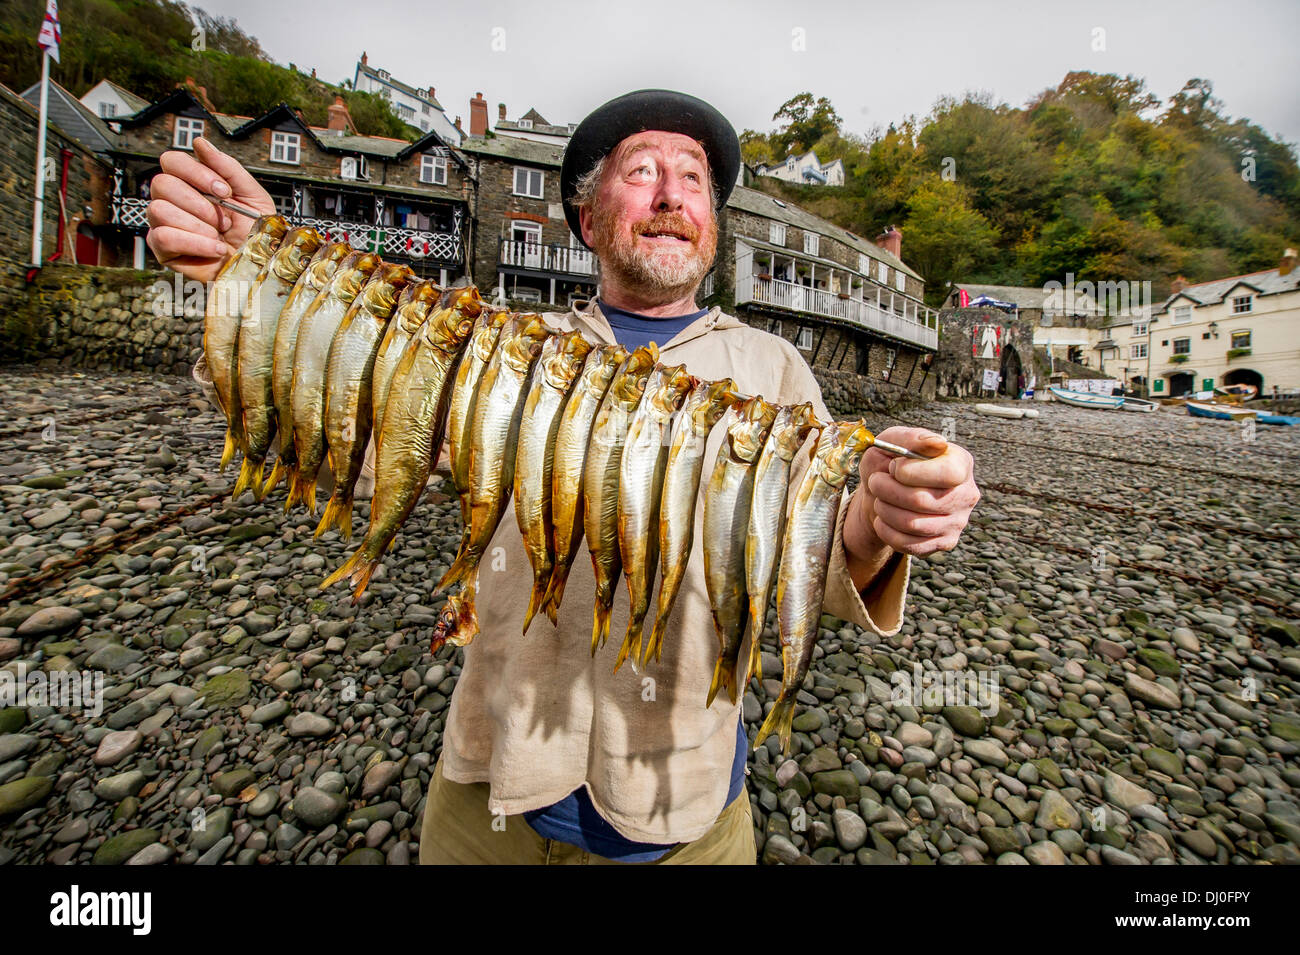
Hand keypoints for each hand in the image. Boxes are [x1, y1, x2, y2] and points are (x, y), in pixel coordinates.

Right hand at [145, 137, 276, 282]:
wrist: (258, 264)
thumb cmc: (253, 231)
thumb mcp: (252, 195)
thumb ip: (227, 167)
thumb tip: (200, 143)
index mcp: (191, 183)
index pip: (172, 161)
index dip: (196, 173)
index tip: (223, 190)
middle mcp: (173, 200)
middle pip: (161, 184)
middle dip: (199, 203)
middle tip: (223, 220)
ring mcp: (164, 224)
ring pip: (160, 210)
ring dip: (198, 225)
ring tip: (218, 237)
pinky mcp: (163, 249)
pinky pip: (162, 237)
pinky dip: (193, 243)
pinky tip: (214, 248)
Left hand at [845, 427, 978, 575]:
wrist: (884, 495)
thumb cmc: (891, 464)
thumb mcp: (893, 442)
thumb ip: (912, 438)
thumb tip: (936, 443)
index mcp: (961, 463)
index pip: (947, 473)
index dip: (913, 472)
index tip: (894, 466)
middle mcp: (966, 494)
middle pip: (923, 501)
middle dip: (888, 490)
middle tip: (875, 482)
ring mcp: (958, 521)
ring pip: (913, 524)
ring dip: (885, 510)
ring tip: (878, 499)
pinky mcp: (945, 542)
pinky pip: (910, 544)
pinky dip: (887, 531)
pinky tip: (882, 518)